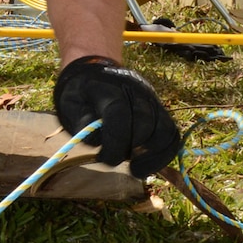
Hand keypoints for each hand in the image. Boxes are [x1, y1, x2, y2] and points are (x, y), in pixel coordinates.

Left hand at [53, 56, 180, 177]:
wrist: (95, 73)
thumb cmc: (80, 94)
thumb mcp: (70, 104)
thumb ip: (81, 121)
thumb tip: (96, 139)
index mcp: (108, 88)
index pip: (119, 114)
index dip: (115, 141)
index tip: (106, 158)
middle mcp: (136, 91)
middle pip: (145, 124)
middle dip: (133, 150)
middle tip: (117, 162)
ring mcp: (152, 100)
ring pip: (165, 131)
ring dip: (153, 156)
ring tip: (137, 170)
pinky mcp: (160, 110)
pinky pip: (172, 134)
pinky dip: (163, 154)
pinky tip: (148, 166)